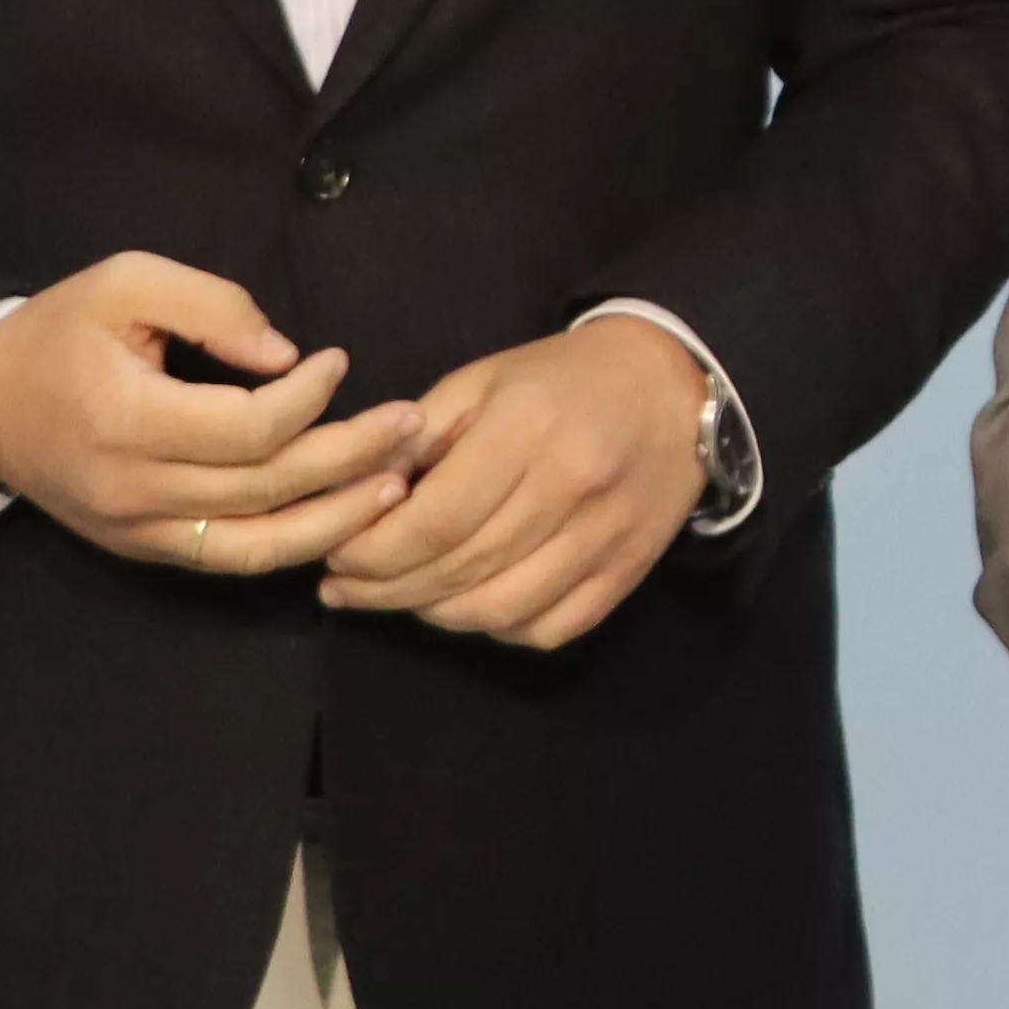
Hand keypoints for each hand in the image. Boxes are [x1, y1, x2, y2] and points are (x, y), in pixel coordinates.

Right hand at [0, 251, 418, 576]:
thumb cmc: (57, 331)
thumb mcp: (125, 282)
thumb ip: (211, 306)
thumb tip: (285, 355)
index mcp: (127, 421)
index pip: (248, 430)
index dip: (309, 398)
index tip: (340, 359)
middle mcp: (133, 490)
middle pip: (267, 489)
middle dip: (351, 457)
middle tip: (412, 424)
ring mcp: (137, 531)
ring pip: (259, 545)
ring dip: (338, 518)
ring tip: (398, 483)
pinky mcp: (143, 550)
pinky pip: (230, 560)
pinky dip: (293, 545)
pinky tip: (343, 521)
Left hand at [313, 313, 716, 650]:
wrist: (673, 385)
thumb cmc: (563, 379)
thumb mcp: (482, 381)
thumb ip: (417, 437)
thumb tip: (356, 498)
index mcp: (526, 429)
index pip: (433, 521)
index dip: (373, 553)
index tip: (336, 558)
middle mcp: (569, 488)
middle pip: (459, 571)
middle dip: (387, 590)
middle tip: (348, 589)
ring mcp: (605, 537)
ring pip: (498, 611)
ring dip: (435, 615)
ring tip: (403, 598)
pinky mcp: (628, 571)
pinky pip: (548, 630)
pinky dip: (498, 630)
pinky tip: (471, 606)